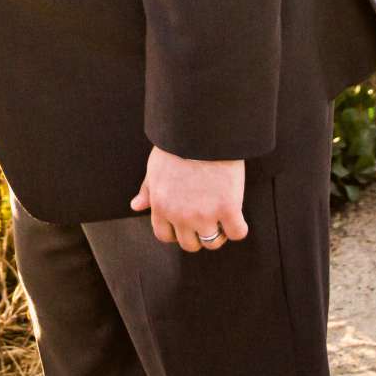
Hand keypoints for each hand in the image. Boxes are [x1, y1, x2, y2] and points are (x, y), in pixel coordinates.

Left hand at [129, 147, 247, 253]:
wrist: (203, 131)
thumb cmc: (178, 145)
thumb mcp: (155, 167)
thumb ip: (147, 190)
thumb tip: (136, 206)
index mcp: (160, 206)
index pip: (164, 236)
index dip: (177, 231)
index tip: (186, 222)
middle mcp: (181, 215)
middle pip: (189, 244)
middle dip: (197, 234)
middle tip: (207, 219)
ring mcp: (205, 214)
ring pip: (212, 242)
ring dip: (218, 233)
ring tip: (222, 218)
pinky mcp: (228, 209)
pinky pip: (237, 233)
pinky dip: (239, 228)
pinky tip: (237, 216)